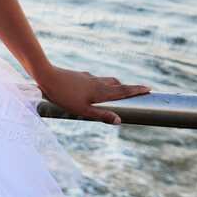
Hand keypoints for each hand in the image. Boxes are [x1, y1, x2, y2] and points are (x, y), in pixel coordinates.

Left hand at [32, 65, 150, 124]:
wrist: (47, 76)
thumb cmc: (64, 96)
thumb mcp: (83, 110)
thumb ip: (101, 115)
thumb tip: (119, 121)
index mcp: (101, 91)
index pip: (124, 90)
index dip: (137, 89)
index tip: (149, 88)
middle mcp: (97, 82)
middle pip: (117, 83)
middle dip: (127, 87)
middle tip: (136, 91)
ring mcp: (88, 77)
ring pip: (105, 80)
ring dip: (114, 84)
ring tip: (117, 90)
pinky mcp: (79, 76)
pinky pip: (94, 80)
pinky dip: (101, 84)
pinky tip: (93, 87)